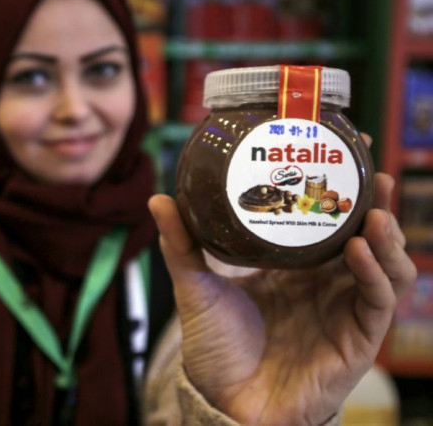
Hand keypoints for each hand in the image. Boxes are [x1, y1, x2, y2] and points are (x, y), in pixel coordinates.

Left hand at [148, 172, 415, 425]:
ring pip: (384, 263)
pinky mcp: (358, 339)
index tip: (338, 145)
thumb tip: (159, 198)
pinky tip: (363, 248)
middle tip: (367, 161)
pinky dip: (375, 271)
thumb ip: (182, 245)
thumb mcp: (196, 287)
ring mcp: (344, 309)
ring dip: (386, 233)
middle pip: (362, 234)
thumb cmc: (215, 348)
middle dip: (372, 197)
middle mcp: (324, 283)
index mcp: (293, 267)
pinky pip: (377, 300)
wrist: (224, 401)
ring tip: (376, 204)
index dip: (336, 186)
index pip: (324, 219)